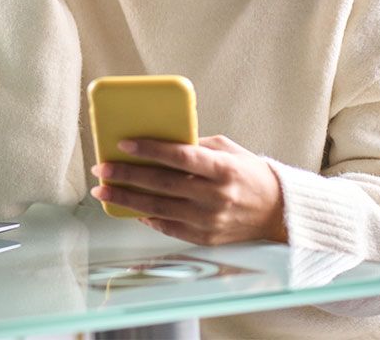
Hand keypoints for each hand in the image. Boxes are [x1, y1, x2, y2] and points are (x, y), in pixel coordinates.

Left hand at [89, 135, 287, 245]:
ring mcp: (209, 221)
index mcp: (223, 169)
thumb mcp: (228, 149)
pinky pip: (168, 228)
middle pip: (163, 184)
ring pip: (159, 209)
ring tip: (104, 190)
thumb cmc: (249, 174)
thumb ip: (196, 145)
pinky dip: (147, 218)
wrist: (277, 212)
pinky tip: (129, 208)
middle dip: (127, 175)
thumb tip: (159, 141)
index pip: (180, 156)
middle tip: (102, 168)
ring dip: (127, 199)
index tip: (124, 144)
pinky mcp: (205, 238)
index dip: (150, 149)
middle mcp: (215, 196)